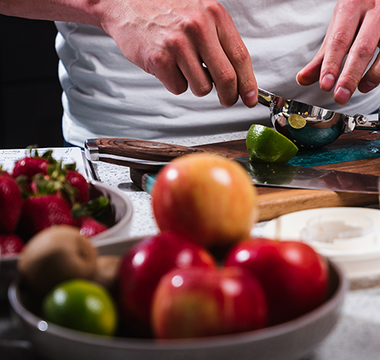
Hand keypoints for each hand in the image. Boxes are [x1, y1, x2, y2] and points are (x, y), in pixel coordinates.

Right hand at [97, 0, 256, 106]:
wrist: (125, 1)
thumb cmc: (164, 8)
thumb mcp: (199, 13)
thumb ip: (218, 39)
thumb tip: (236, 75)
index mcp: (213, 15)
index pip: (240, 56)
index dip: (249, 83)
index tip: (251, 98)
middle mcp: (198, 28)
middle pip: (226, 78)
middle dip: (229, 96)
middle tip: (227, 100)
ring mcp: (178, 44)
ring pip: (202, 87)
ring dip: (196, 85)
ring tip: (184, 68)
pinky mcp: (159, 59)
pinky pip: (178, 88)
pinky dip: (174, 83)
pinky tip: (167, 66)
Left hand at [296, 0, 379, 104]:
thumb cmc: (360, 10)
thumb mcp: (339, 27)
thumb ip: (323, 55)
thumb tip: (302, 79)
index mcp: (352, 6)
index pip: (339, 40)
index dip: (331, 64)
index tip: (325, 84)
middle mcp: (375, 10)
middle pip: (361, 48)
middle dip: (349, 76)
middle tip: (340, 96)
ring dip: (370, 76)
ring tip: (358, 89)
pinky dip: (379, 73)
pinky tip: (369, 83)